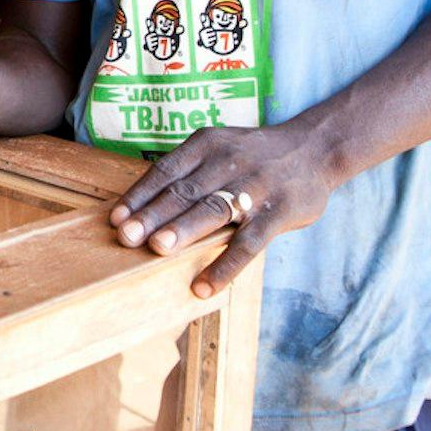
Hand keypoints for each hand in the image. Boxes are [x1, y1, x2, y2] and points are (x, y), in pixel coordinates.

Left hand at [109, 122, 334, 297]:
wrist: (315, 148)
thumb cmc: (253, 155)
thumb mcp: (219, 148)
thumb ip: (188, 171)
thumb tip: (143, 206)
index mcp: (206, 145)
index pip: (165, 171)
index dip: (139, 195)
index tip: (115, 218)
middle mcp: (227, 162)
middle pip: (183, 191)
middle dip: (151, 215)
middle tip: (125, 237)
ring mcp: (254, 187)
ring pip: (212, 211)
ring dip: (182, 230)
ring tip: (157, 250)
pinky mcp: (278, 212)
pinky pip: (248, 243)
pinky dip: (225, 265)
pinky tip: (205, 286)